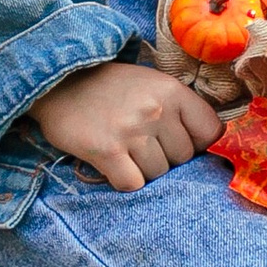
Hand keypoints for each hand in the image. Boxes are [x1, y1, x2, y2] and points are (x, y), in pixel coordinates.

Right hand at [34, 59, 222, 192]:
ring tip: (123, 151)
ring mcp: (131, 131)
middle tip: (140, 144)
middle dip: (165, 158)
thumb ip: (178, 110)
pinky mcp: (106, 151)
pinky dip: (123, 180)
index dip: (197, 144)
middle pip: (183, 158)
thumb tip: (207, 148)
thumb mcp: (150, 84)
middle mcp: (155, 109)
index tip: (177, 142)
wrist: (56, 82)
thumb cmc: (109, 88)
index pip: (210, 133)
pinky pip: (132, 184)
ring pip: (158, 174)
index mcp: (172, 90)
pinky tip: (112, 164)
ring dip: (142, 170)